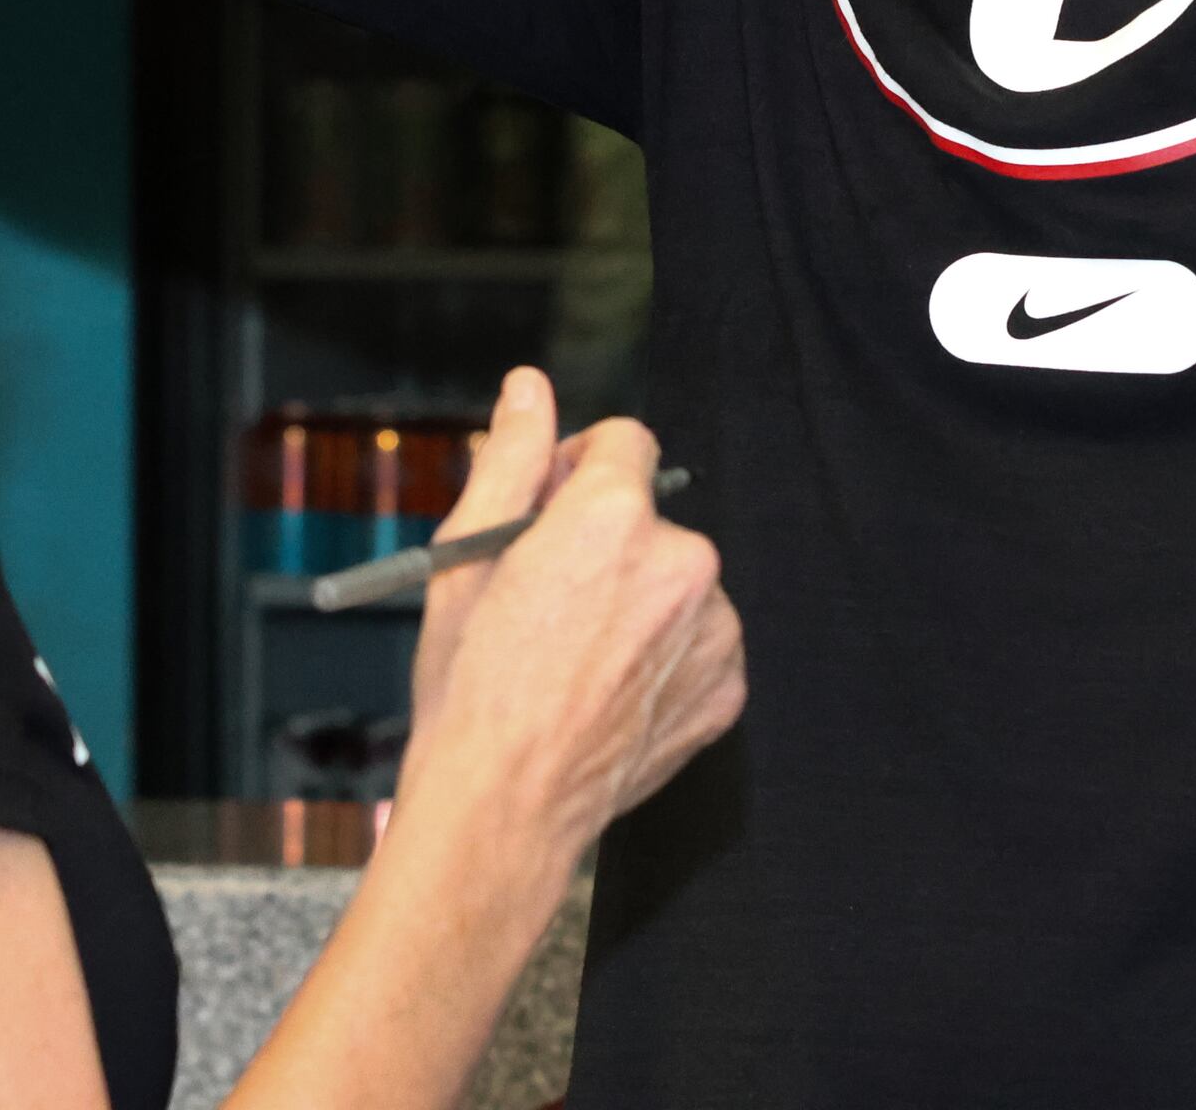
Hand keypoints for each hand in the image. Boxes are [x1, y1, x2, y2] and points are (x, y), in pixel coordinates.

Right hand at [400, 370, 745, 859]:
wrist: (504, 807)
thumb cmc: (472, 683)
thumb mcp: (467, 556)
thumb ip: (510, 457)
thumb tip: (529, 388)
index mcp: (615, 515)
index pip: (627, 441)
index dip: (580, 468)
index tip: (551, 507)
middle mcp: (683, 560)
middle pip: (650, 518)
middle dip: (605, 542)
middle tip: (548, 600)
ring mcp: (715, 630)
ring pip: (678, 584)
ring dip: (638, 601)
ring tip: (574, 658)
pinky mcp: (728, 687)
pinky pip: (699, 645)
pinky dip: (663, 658)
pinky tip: (608, 691)